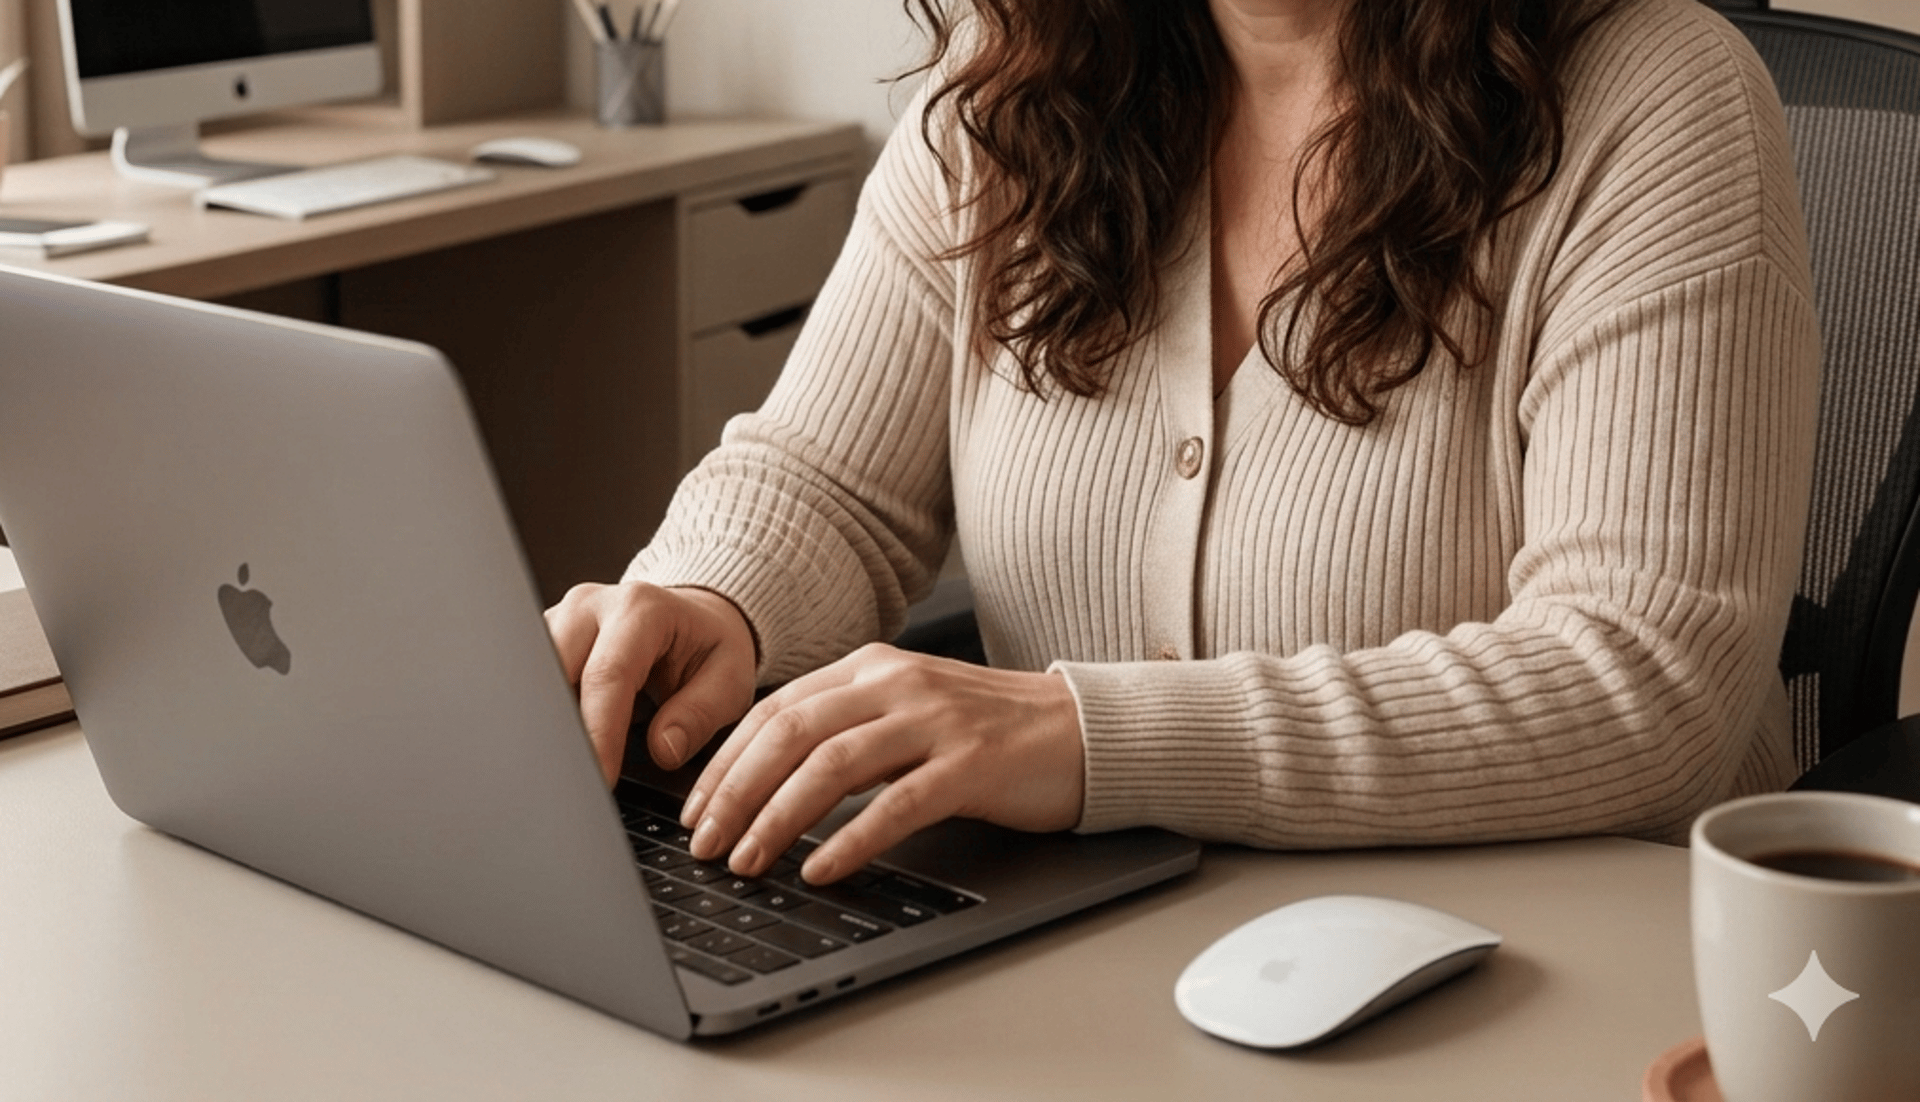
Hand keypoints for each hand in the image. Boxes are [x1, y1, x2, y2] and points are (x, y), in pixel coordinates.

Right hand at [545, 581, 757, 782]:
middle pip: (554, 672)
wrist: (696, 618)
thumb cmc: (710, 647)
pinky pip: (530, 680)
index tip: (601, 778)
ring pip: (532, 676)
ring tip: (564, 767)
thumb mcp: (730, 679)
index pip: (607, 676)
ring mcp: (562, 619)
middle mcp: (591, 606)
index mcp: (641, 609)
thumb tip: (663, 749)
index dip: (600, 733)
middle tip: (576, 780)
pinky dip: (541, 715)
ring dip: (546, 723)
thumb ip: (699, 714)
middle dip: (562, 731)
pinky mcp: (545, 638)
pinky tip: (558, 745)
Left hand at [679, 643, 1084, 883]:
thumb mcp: (908, 712)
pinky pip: (897, 804)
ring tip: (747, 861)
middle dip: (736, 793)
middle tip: (704, 844)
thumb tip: (767, 779)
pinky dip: (850, 839)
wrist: (1085, 728)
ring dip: (778, 818)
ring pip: (832, 765)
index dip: (725, 760)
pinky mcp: (972, 764)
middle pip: (791, 733)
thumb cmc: (992, 730)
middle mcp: (898, 684)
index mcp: (873, 668)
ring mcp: (936, 721)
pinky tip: (821, 869)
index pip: (776, 708)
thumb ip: (847, 730)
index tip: (694, 809)